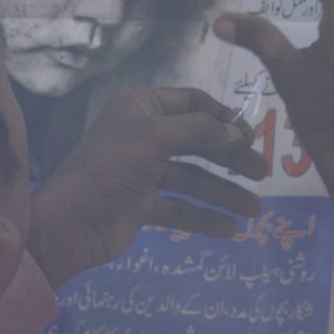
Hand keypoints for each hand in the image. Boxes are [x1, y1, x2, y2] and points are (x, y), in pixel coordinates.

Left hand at [27, 87, 269, 290]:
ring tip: (255, 211)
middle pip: (199, 142)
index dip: (224, 118)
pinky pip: (181, 208)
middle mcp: (144, 135)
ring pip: (193, 179)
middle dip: (231, 158)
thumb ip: (200, 131)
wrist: (70, 225)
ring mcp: (144, 172)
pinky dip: (204, 218)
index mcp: (141, 107)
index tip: (253, 136)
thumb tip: (238, 132)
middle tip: (263, 174)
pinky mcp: (143, 205)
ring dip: (224, 193)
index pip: (193, 103)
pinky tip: (230, 230)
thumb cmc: (110, 171)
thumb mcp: (155, 139)